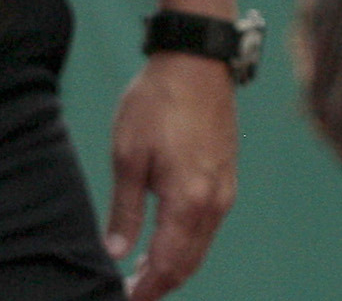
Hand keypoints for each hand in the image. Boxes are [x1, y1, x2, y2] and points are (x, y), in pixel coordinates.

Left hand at [103, 53, 237, 300]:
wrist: (196, 64)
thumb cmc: (156, 104)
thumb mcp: (128, 156)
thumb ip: (124, 210)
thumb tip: (115, 251)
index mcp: (188, 202)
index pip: (169, 263)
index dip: (148, 288)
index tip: (126, 300)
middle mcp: (214, 204)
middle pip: (189, 263)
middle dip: (161, 283)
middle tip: (131, 293)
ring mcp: (225, 192)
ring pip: (200, 246)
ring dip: (173, 264)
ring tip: (140, 273)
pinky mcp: (225, 179)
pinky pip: (207, 226)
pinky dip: (186, 243)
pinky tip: (163, 240)